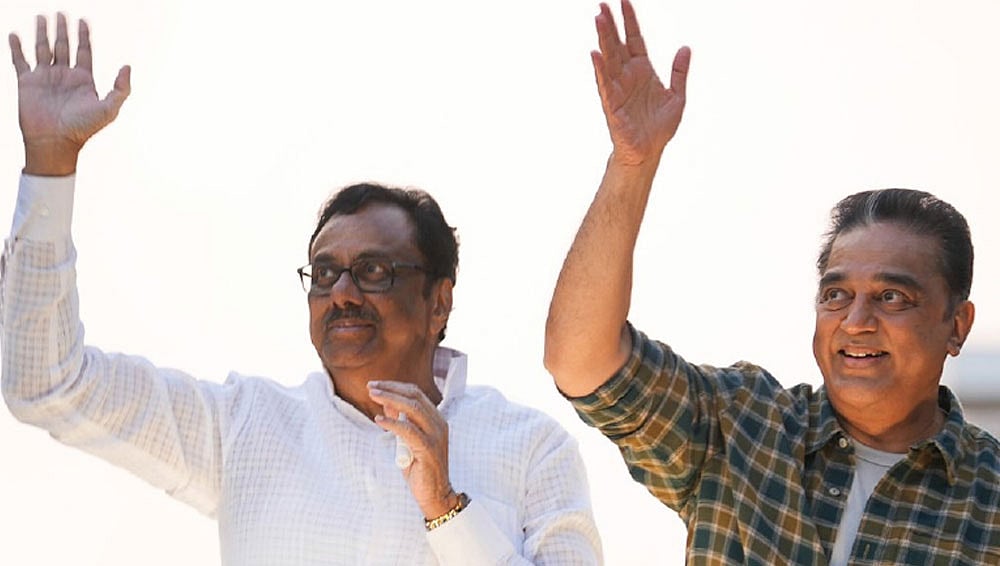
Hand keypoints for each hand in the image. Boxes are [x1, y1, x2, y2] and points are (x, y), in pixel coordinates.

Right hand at [9, 14, 130, 174]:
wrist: (56, 142)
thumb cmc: (83, 129)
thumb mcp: (109, 109)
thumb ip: (121, 89)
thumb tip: (127, 66)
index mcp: (83, 80)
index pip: (84, 51)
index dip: (84, 36)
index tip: (83, 20)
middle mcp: (64, 76)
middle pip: (64, 46)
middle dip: (63, 30)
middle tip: (61, 13)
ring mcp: (45, 77)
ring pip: (43, 48)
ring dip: (42, 33)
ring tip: (42, 17)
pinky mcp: (27, 82)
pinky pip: (20, 60)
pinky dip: (17, 47)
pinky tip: (15, 34)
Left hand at [368, 381, 458, 518]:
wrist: (436, 494)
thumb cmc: (420, 468)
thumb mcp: (407, 442)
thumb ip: (401, 423)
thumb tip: (387, 405)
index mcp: (436, 419)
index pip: (416, 393)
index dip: (395, 386)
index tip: (376, 385)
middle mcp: (439, 423)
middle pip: (414, 396)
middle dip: (391, 388)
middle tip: (371, 386)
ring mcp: (435, 435)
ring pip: (412, 408)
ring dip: (390, 399)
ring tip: (373, 395)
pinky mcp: (428, 448)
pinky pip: (408, 430)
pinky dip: (392, 423)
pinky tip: (379, 420)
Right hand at [592, 0, 689, 166]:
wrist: (650, 152)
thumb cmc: (659, 127)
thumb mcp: (677, 96)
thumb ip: (679, 72)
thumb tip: (685, 48)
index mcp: (643, 71)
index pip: (634, 39)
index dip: (630, 21)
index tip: (624, 1)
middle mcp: (628, 76)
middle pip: (617, 45)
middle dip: (611, 25)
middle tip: (602, 5)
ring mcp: (618, 88)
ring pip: (609, 59)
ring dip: (603, 39)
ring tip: (598, 19)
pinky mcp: (612, 104)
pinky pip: (605, 84)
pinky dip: (600, 69)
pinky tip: (595, 54)